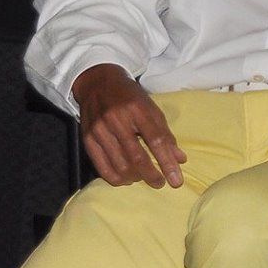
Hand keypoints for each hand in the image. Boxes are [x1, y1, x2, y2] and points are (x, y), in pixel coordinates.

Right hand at [73, 63, 186, 187]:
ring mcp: (100, 130)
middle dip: (151, 175)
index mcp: (138, 110)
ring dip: (135, 177)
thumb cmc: (130, 97)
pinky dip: (115, 177)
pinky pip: (101, 166)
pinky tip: (126, 179)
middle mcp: (117, 120)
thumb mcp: (152, 109)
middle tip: (160, 183)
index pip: (156, 140)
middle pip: (136, 156)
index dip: (167, 162)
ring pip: (119, 164)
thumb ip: (165, 134)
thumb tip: (180, 160)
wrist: (98, 83)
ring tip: (144, 178)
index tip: (176, 180)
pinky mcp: (87, 138)